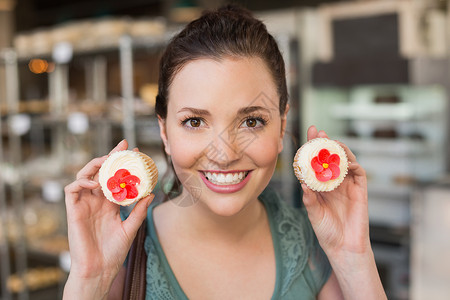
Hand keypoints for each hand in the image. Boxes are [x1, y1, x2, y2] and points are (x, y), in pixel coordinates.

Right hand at [63, 140, 153, 298]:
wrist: (99, 270)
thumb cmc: (114, 252)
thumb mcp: (131, 228)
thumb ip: (139, 211)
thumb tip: (151, 194)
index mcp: (110, 204)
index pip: (116, 178)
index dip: (123, 164)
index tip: (137, 152)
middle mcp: (96, 201)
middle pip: (101, 172)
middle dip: (111, 156)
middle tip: (124, 146)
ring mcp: (84, 204)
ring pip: (85, 176)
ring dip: (95, 164)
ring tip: (108, 159)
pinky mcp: (73, 211)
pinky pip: (71, 189)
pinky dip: (81, 181)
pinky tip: (94, 181)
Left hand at [301, 126, 368, 256]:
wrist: (344, 247)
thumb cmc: (327, 231)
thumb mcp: (314, 213)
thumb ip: (309, 199)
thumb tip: (303, 184)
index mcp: (320, 185)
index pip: (315, 162)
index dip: (311, 148)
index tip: (307, 134)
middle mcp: (334, 182)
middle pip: (330, 157)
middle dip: (325, 143)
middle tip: (318, 132)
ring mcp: (348, 185)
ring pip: (345, 160)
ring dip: (339, 149)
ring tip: (331, 142)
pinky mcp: (360, 190)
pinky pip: (359, 173)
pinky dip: (353, 164)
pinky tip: (346, 161)